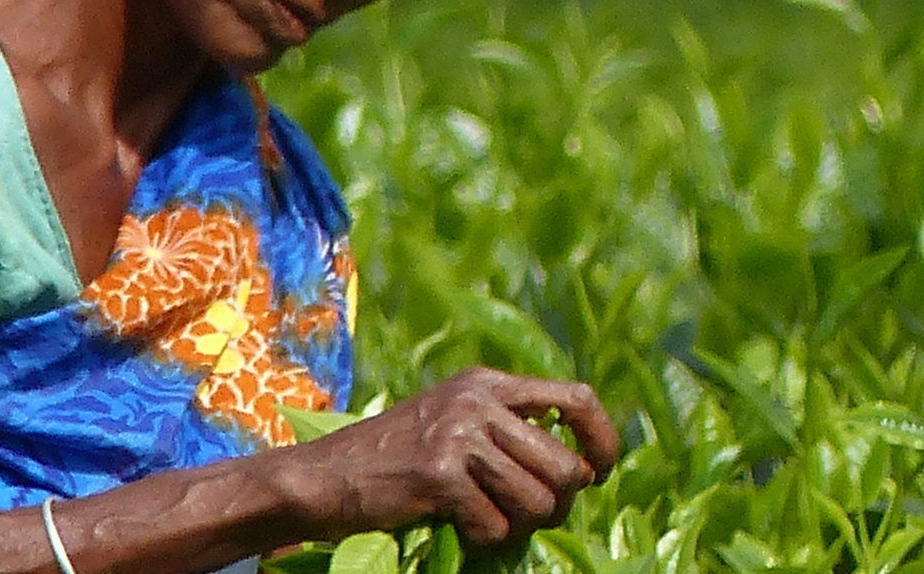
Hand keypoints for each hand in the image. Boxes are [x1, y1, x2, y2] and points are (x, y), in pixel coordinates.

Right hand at [276, 367, 620, 547]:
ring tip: (484, 521)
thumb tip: (581, 470)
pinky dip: (482, 541)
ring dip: (517, 528)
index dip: (601, 440)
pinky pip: (496, 527)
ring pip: (537, 502)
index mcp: (487, 383)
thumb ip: (508, 432)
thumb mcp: (454, 423)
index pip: (577, 399)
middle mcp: (477, 401)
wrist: (322, 477)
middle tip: (523, 516)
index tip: (599, 473)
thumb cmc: (393, 461)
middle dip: (554, 505)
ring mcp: (458, 435)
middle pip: (566, 466)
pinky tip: (456, 528)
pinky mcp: (439, 474)